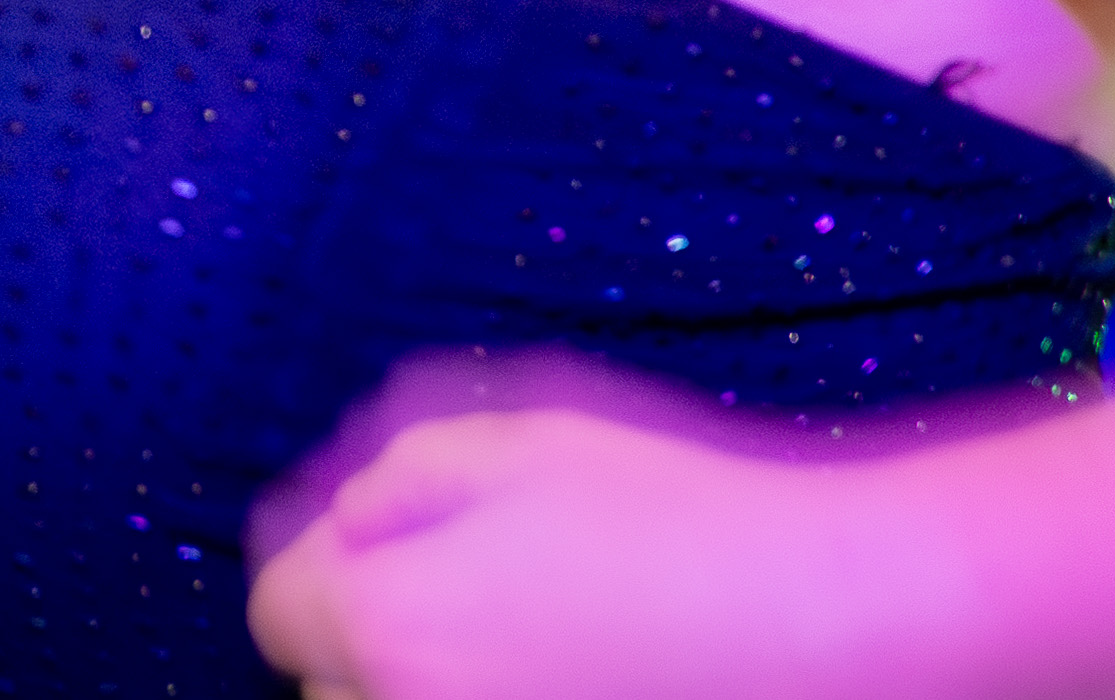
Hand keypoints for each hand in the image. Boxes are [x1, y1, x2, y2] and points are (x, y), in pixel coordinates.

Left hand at [247, 358, 934, 699]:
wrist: (833, 621)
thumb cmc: (687, 519)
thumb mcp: (525, 441)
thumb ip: (401, 475)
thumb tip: (351, 521)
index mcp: (391, 624)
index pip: (282, 610)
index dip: (324, 562)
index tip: (378, 541)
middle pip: (328, 687)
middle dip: (372, 635)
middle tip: (463, 585)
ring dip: (428, 681)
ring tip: (526, 634)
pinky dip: (497, 695)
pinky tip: (570, 667)